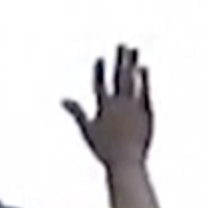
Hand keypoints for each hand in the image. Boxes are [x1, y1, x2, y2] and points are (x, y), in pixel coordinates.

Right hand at [63, 45, 154, 168]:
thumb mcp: (87, 130)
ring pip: (132, 80)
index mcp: (103, 108)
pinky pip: (144, 91)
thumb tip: (62, 99)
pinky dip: (144, 79)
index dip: (99, 71)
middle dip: (119, 59)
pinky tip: (143, 67)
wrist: (126, 163)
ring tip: (134, 50)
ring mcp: (133, 107)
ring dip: (132, 63)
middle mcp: (118, 104)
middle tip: (122, 44)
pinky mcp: (146, 112)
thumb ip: (76, 112)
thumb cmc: (105, 150)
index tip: (100, 58)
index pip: (100, 84)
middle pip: (118, 77)